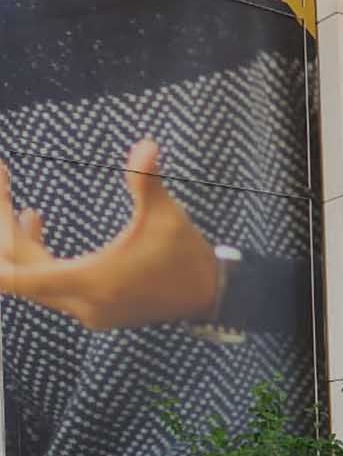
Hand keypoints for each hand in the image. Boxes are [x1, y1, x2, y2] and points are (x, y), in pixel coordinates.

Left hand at [0, 139, 219, 329]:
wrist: (209, 295)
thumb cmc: (186, 254)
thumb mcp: (165, 215)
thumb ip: (146, 181)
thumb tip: (146, 144)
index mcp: (91, 281)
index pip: (14, 277)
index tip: (1, 190)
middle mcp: (81, 303)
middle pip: (17, 270)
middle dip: (4, 227)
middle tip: (3, 184)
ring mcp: (85, 311)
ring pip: (30, 279)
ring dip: (19, 242)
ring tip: (21, 208)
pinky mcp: (92, 310)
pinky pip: (46, 285)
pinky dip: (35, 257)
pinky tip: (34, 220)